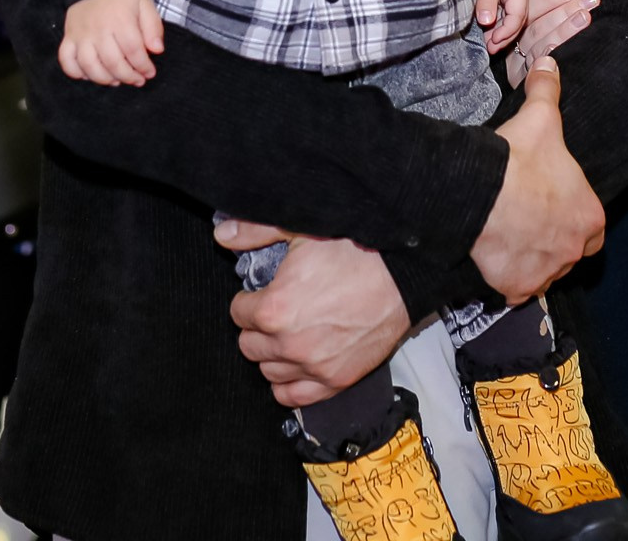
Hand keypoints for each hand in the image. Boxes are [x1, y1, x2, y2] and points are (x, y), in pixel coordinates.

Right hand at [59, 0, 164, 85]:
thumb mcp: (145, 5)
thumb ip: (154, 27)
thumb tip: (157, 50)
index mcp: (121, 21)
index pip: (133, 51)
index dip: (143, 66)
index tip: (150, 73)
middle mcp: (99, 30)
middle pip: (113, 62)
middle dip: (128, 76)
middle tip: (137, 80)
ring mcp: (81, 35)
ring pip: (90, 66)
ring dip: (104, 79)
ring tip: (116, 81)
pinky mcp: (68, 38)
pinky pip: (66, 60)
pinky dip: (75, 72)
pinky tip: (88, 75)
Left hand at [217, 223, 412, 406]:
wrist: (404, 273)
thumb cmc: (356, 250)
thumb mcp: (302, 230)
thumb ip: (256, 232)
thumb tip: (222, 235)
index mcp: (275, 309)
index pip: (238, 313)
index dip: (249, 299)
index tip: (261, 294)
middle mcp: (290, 345)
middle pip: (250, 345)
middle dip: (258, 327)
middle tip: (275, 311)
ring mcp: (314, 367)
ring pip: (269, 372)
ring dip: (274, 354)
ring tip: (288, 334)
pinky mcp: (337, 380)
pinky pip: (294, 397)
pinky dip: (290, 383)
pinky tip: (297, 364)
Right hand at [470, 56, 603, 304]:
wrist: (480, 196)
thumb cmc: (518, 161)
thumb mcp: (540, 118)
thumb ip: (547, 91)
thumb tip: (549, 63)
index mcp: (590, 217)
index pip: (593, 225)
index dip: (575, 214)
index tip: (554, 204)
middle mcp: (574, 252)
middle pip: (569, 249)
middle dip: (553, 238)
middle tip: (528, 218)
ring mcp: (545, 273)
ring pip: (544, 270)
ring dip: (532, 258)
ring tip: (510, 236)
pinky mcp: (516, 287)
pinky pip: (516, 287)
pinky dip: (508, 276)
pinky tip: (495, 257)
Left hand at [475, 0, 529, 51]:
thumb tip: (488, 22)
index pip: (518, 16)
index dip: (506, 32)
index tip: (492, 43)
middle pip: (517, 19)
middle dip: (504, 36)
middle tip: (489, 48)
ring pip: (512, 16)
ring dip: (500, 30)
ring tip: (487, 43)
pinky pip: (505, 10)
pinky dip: (497, 21)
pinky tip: (488, 29)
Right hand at [506, 0, 597, 88]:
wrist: (520, 126)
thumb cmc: (541, 80)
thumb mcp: (540, 47)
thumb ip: (548, 31)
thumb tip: (580, 9)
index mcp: (512, 35)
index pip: (530, 11)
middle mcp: (511, 51)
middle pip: (535, 24)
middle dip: (563, 9)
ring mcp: (515, 69)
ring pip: (537, 43)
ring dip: (563, 27)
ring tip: (586, 15)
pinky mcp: (520, 87)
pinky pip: (537, 69)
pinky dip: (553, 54)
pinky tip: (571, 46)